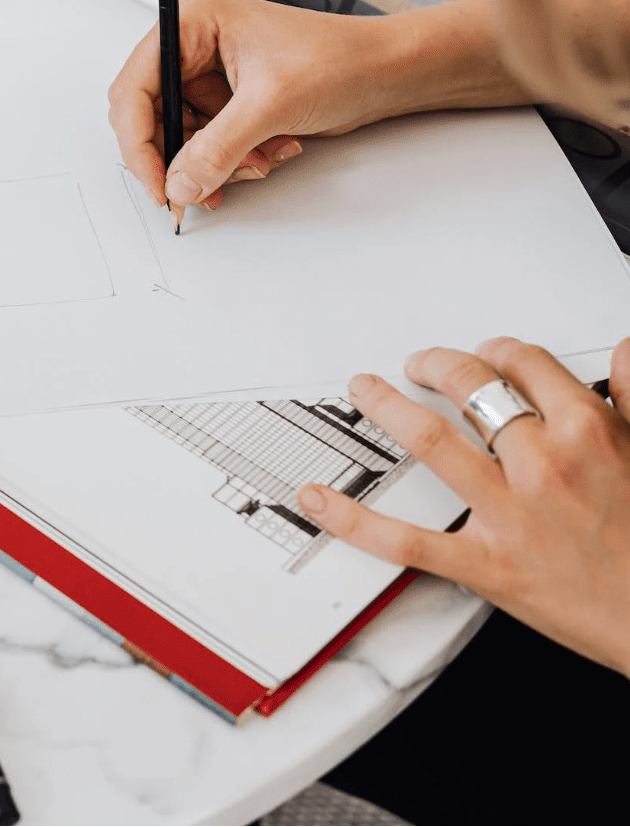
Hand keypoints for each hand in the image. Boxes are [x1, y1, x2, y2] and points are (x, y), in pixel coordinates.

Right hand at [106, 0, 521, 210]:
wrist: (389, 72)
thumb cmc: (342, 59)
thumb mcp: (272, 104)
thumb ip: (217, 148)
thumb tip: (179, 184)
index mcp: (192, 21)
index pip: (136, 87)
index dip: (139, 142)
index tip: (157, 183)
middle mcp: (193, 44)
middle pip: (150, 115)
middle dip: (179, 156)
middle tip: (198, 189)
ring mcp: (209, 73)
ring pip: (179, 137)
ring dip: (214, 162)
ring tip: (257, 162)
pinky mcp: (227, 99)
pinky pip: (206, 144)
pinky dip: (231, 160)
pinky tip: (267, 153)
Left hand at [300, 338, 629, 675]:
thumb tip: (624, 351)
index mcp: (588, 433)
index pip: (524, 365)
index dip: (496, 352)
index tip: (485, 355)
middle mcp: (544, 465)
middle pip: (472, 389)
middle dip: (436, 365)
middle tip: (418, 364)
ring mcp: (510, 514)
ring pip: (431, 441)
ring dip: (386, 407)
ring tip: (365, 390)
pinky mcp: (487, 565)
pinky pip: (406, 540)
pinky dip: (353, 520)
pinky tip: (318, 499)